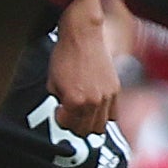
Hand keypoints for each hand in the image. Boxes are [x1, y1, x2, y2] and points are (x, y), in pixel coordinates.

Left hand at [48, 14, 119, 135]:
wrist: (83, 36)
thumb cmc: (67, 53)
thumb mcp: (52, 81)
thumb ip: (58, 100)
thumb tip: (64, 107)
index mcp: (74, 101)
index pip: (67, 125)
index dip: (60, 119)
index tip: (60, 113)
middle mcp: (92, 101)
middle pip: (85, 130)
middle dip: (75, 125)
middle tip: (70, 115)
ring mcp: (106, 96)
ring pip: (101, 126)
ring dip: (91, 123)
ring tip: (84, 114)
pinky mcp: (116, 90)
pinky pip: (113, 114)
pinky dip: (105, 115)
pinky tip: (97, 107)